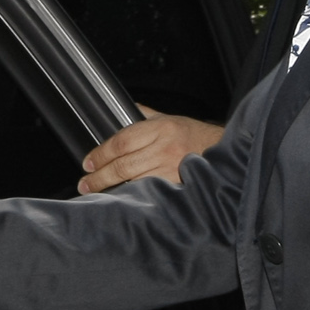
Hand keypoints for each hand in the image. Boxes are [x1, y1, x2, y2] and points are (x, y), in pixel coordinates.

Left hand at [78, 106, 222, 192]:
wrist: (224, 151)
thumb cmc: (194, 135)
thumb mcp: (169, 118)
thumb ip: (144, 115)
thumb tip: (122, 108)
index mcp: (161, 128)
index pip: (121, 141)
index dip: (101, 154)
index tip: (88, 163)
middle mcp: (165, 148)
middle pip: (124, 164)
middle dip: (101, 176)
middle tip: (85, 184)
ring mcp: (172, 168)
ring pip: (135, 181)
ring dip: (114, 188)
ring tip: (98, 193)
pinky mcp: (178, 186)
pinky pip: (150, 192)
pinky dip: (134, 197)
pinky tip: (122, 201)